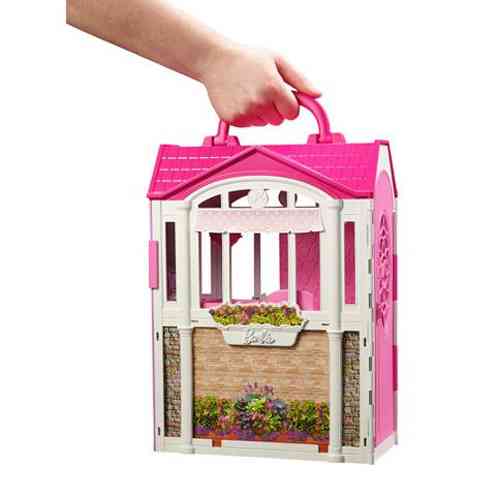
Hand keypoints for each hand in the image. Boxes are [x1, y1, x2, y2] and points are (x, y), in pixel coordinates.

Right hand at [200, 44, 320, 126]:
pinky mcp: (233, 119)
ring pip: (264, 123)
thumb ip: (300, 80)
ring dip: (261, 113)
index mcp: (273, 87)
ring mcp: (244, 113)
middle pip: (279, 121)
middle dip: (275, 108)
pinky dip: (247, 115)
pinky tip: (240, 99)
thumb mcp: (278, 61)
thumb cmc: (248, 58)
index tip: (282, 95)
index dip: (289, 105)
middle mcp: (259, 102)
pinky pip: (250, 125)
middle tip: (262, 90)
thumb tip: (317, 95)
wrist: (215, 60)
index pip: (293, 113)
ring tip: (249, 93)